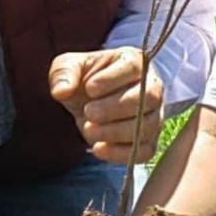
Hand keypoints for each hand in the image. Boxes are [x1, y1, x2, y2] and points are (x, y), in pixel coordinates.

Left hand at [49, 47, 163, 163]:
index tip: (89, 88)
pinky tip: (98, 149)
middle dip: (115, 108)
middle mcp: (153, 87)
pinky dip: (121, 153)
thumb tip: (61, 91)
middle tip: (88, 112)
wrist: (91, 102)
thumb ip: (63, 73)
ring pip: (148, 125)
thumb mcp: (69, 67)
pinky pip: (145, 150)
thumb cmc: (85, 79)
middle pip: (147, 97)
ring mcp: (155, 115)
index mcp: (135, 62)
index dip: (112, 79)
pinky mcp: (150, 139)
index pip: (134, 68)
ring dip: (115, 132)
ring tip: (88, 129)